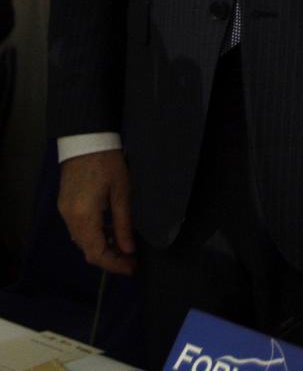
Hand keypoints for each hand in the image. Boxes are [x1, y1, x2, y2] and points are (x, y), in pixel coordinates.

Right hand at [57, 150, 135, 275]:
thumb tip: (129, 249)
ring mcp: (65, 211)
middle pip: (87, 249)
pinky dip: (94, 234)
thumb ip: (123, 223)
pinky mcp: (65, 204)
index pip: (96, 252)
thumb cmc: (108, 163)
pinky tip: (110, 229)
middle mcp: (69, 218)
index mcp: (83, 217)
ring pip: (82, 240)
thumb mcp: (122, 192)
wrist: (86, 140)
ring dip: (102, 246)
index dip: (114, 264)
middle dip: (109, 257)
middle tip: (131, 259)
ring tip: (124, 245)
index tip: (131, 268)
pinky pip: (79, 228)